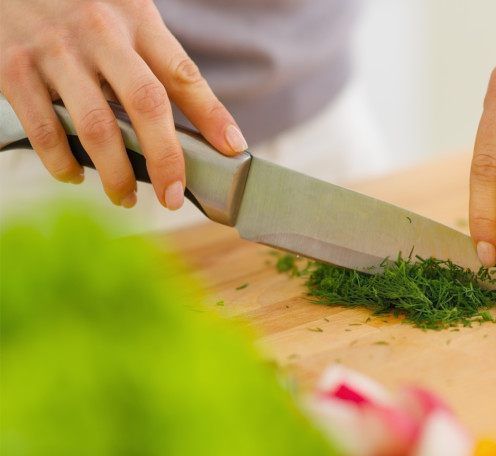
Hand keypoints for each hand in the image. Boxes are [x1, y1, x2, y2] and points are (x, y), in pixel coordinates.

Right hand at [0, 0, 246, 208]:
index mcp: (137, 21)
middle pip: (146, 104)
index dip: (213, 115)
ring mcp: (56, 52)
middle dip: (166, 158)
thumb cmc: (77, 1)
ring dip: (116, 173)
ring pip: (96, 126)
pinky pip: (44, 128)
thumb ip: (152, 57)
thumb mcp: (124, 13)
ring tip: (126, 197)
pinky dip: (62, 162)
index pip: (184, 74)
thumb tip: (189, 121)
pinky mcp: (14, 69)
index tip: (233, 148)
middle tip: (173, 196)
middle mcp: (101, 34)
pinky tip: (75, 175)